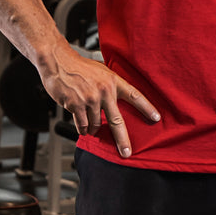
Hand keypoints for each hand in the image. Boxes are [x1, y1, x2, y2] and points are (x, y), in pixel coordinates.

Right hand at [39, 47, 160, 157]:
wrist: (59, 62)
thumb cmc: (80, 67)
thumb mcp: (101, 71)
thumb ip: (110, 86)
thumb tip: (116, 102)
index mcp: (113, 81)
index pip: (134, 95)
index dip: (146, 107)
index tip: (156, 118)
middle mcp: (104, 90)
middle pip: (117, 120)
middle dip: (122, 139)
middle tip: (127, 153)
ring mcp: (90, 99)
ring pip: (96, 125)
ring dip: (93, 129)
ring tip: (89, 123)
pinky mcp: (76, 105)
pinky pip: (82, 125)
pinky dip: (82, 129)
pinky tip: (81, 124)